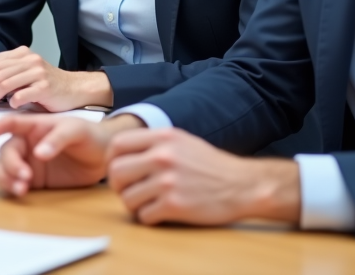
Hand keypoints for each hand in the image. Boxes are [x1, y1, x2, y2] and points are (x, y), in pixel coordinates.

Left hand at [0, 47, 112, 111]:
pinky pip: (20, 95)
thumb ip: (9, 72)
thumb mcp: (27, 72)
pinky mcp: (45, 87)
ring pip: (4, 83)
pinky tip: (13, 105)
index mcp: (23, 54)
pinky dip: (13, 102)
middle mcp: (30, 60)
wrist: (75, 89)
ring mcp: (38, 72)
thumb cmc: (49, 84)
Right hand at [0, 114, 142, 195]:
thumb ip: (57, 139)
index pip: (12, 123)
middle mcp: (26, 144)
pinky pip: (11, 183)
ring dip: (5, 178)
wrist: (103, 157)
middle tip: (25, 176)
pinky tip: (22, 192)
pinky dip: (10, 187)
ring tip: (21, 189)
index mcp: (34, 126)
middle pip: (5, 151)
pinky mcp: (32, 181)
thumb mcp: (76, 131)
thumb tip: (39, 154)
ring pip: (2, 168)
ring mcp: (27, 162)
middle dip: (10, 164)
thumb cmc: (89, 135)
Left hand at [106, 128, 300, 225]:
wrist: (241, 185)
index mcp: (163, 137)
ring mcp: (167, 181)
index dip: (113, 160)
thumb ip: (153, 143)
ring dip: (134, 204)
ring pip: (127, 198)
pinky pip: (143, 216)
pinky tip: (162, 212)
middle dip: (119, 185)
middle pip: (116, 172)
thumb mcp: (182, 140)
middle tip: (131, 190)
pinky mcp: (174, 205)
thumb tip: (121, 152)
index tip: (120, 170)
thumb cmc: (211, 164)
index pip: (117, 144)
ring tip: (148, 202)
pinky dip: (149, 217)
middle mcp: (162, 156)